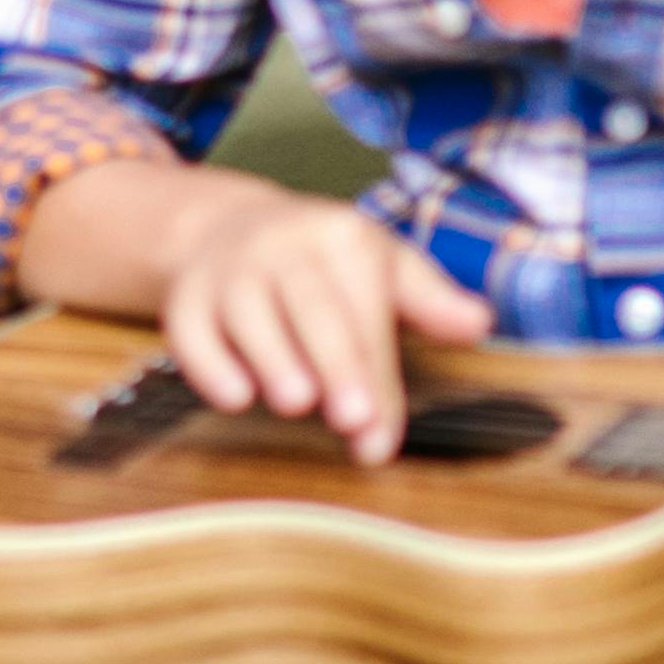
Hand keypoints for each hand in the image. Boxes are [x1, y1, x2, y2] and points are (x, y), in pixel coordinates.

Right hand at [142, 171, 489, 463]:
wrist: (227, 229)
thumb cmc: (322, 263)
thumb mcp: (384, 267)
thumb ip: (429, 301)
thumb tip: (479, 323)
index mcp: (341, 236)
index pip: (365, 310)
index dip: (377, 374)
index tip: (384, 434)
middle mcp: (282, 246)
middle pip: (312, 308)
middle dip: (335, 364)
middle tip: (354, 420)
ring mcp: (228, 272)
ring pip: (249, 316)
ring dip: (273, 360)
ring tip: (297, 403)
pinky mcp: (184, 301)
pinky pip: (191, 334)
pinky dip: (209, 365)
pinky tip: (236, 396)